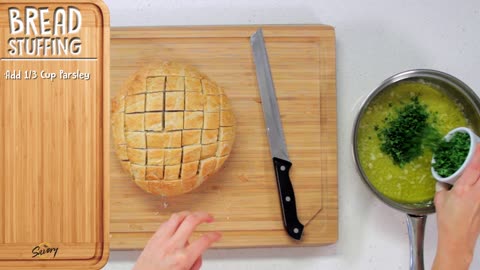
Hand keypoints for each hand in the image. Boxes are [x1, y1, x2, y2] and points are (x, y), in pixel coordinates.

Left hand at [134, 211, 221, 269]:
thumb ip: (193, 263)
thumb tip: (196, 255)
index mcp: (182, 258)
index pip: (204, 240)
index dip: (214, 236)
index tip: (217, 235)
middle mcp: (172, 247)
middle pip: (191, 221)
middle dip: (204, 216)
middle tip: (209, 217)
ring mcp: (161, 241)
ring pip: (177, 217)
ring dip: (189, 214)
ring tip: (194, 216)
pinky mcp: (153, 239)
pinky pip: (166, 223)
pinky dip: (175, 220)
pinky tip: (178, 223)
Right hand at [433, 145, 479, 269]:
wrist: (458, 239)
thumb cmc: (448, 221)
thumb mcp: (440, 200)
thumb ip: (443, 186)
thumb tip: (443, 178)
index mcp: (464, 189)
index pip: (475, 167)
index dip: (478, 154)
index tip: (479, 144)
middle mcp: (478, 193)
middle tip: (479, 151)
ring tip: (477, 165)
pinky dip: (479, 181)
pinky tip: (475, 180)